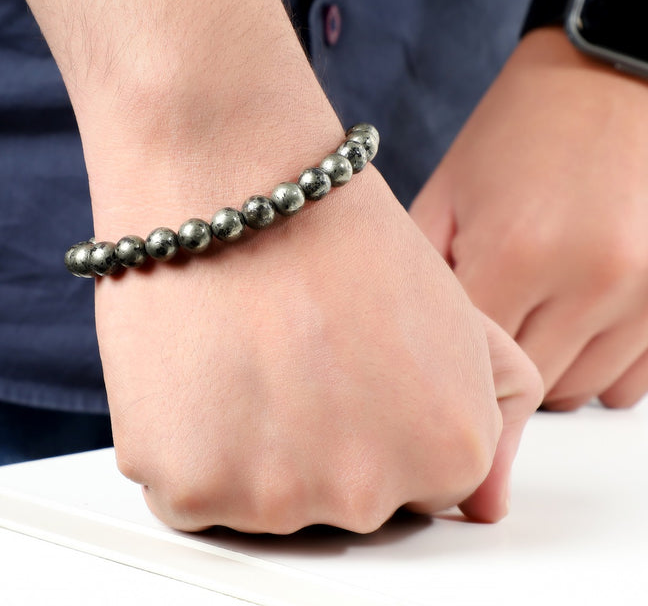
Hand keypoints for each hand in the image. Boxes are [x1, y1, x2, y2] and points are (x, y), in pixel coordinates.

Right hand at [96, 168, 540, 532]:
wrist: (232, 179)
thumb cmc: (336, 232)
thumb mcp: (457, 313)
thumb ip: (497, 408)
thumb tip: (486, 503)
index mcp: (447, 451)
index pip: (416, 487)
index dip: (378, 423)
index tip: (348, 370)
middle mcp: (368, 494)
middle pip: (340, 502)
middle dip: (318, 442)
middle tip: (291, 355)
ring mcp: (278, 500)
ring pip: (263, 505)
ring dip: (250, 447)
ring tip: (242, 356)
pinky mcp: (191, 488)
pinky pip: (192, 498)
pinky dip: (187, 448)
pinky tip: (199, 375)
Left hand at [411, 29, 647, 410]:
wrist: (612, 71)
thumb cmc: (522, 126)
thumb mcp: (450, 190)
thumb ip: (426, 273)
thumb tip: (411, 344)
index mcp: (516, 252)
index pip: (470, 370)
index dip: (446, 389)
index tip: (430, 406)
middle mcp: (590, 282)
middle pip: (528, 395)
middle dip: (493, 384)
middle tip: (474, 357)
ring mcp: (645, 294)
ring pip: (581, 396)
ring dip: (545, 379)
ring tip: (525, 328)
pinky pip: (633, 385)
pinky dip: (596, 371)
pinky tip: (571, 329)